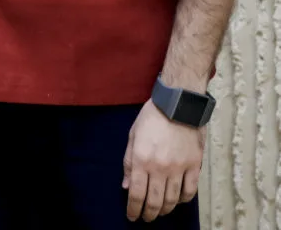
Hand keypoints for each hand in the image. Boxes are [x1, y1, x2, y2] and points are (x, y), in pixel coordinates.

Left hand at [122, 99, 205, 221]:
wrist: (178, 103)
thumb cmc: (152, 117)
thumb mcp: (133, 135)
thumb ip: (129, 162)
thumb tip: (127, 187)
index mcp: (142, 159)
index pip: (137, 194)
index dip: (133, 209)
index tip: (132, 216)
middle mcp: (160, 167)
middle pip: (155, 201)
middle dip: (149, 214)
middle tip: (146, 218)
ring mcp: (179, 168)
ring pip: (172, 200)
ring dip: (165, 210)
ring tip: (159, 211)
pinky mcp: (194, 165)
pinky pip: (190, 191)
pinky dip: (183, 200)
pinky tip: (178, 201)